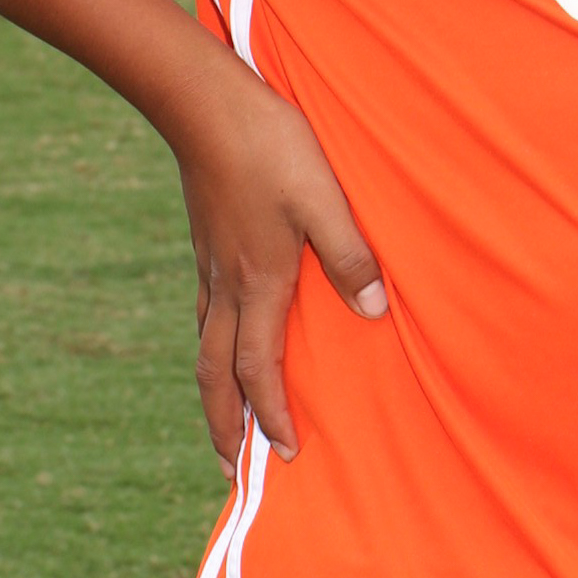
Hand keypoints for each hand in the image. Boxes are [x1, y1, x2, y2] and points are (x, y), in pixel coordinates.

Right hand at [176, 55, 386, 477]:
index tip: (288, 455)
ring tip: (226, 422)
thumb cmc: (269, 147)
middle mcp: (227, 286)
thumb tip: (374, 314)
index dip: (272, 416)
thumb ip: (350, 256)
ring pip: (205, 348)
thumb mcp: (323, 199)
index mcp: (259, 284)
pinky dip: (212, 350)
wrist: (203, 105)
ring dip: (215, 394)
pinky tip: (222, 343)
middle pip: (215, 377)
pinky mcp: (204, 245)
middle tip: (234, 472)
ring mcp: (209, 267)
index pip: (259, 371)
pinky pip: (204, 316)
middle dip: (227, 428)